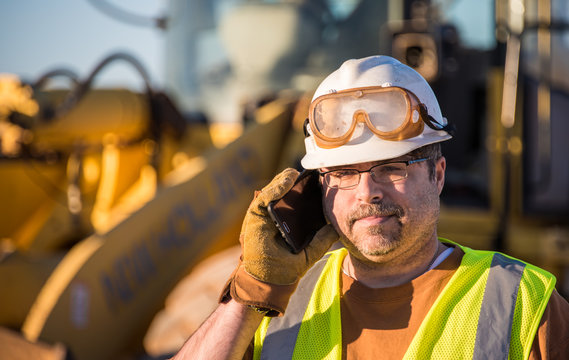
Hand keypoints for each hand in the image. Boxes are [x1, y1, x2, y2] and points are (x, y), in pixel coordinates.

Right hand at [240, 168, 337, 284]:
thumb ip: (321, 239)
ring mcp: (263, 215)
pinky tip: (289, 180)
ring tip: (299, 172)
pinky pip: (265, 197)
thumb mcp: (310, 251)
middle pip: (284, 193)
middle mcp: (273, 217)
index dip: (305, 190)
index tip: (319, 181)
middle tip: (312, 173)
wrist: (270, 281)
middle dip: (296, 182)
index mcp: (285, 223)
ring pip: (274, 191)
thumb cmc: (286, 268)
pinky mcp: (254, 216)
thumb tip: (337, 227)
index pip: (295, 201)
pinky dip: (276, 187)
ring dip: (286, 179)